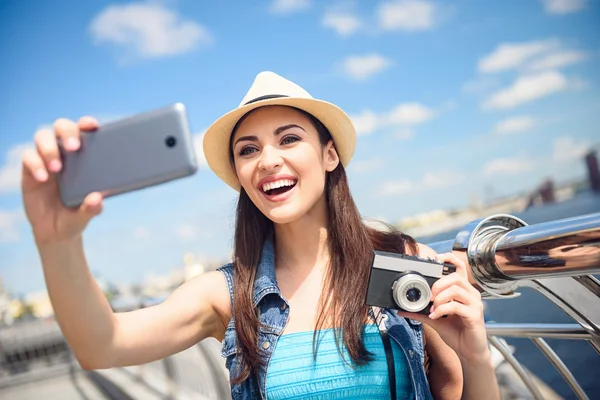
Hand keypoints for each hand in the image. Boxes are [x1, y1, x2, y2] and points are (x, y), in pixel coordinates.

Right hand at [22, 116, 103, 244]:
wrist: (55, 231)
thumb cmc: (76, 215)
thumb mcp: (86, 214)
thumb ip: (92, 208)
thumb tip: (97, 199)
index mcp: (84, 156)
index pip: (85, 132)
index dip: (87, 123)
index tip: (92, 125)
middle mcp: (64, 152)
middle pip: (61, 127)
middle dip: (67, 132)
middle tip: (74, 147)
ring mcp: (45, 159)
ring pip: (43, 137)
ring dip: (49, 149)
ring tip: (57, 168)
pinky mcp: (30, 169)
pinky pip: (28, 157)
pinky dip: (35, 165)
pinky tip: (43, 178)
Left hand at [397, 252, 488, 363]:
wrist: (469, 352)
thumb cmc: (456, 333)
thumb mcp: (435, 320)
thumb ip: (421, 312)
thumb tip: (402, 309)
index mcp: (463, 291)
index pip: (460, 267)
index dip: (449, 259)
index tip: (435, 259)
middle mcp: (471, 294)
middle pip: (455, 277)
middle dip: (438, 284)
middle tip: (429, 297)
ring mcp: (475, 304)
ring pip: (456, 289)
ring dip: (439, 298)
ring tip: (432, 308)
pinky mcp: (475, 315)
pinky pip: (457, 306)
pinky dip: (442, 309)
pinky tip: (436, 316)